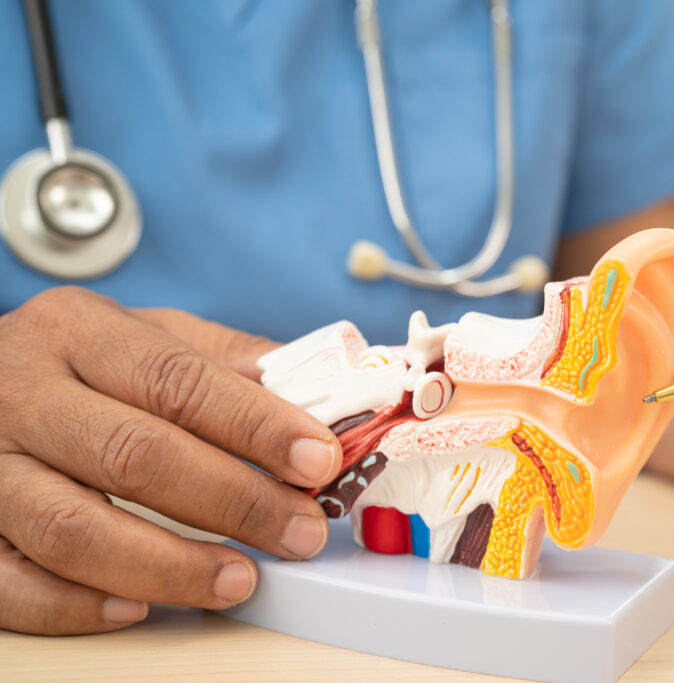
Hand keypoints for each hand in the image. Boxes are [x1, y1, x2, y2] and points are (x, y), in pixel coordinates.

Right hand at [0, 288, 341, 634]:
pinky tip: (137, 608)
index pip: (177, 380)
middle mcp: (21, 391)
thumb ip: (228, 364)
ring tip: (238, 581)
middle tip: (299, 532)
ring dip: (168, 565)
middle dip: (234, 502)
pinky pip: (8, 582)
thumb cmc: (77, 362)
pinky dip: (75, 605)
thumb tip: (325, 401)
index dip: (256, 426)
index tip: (318, 461)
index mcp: (79, 331)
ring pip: (71, 528)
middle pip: (134, 454)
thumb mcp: (146, 335)